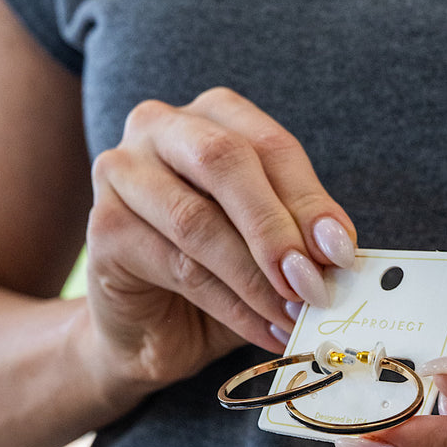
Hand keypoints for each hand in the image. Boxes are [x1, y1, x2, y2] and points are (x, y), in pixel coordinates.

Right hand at [85, 87, 355, 394]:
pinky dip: (232, 306)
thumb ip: (300, 238)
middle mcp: (160, 128)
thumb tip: (339, 252)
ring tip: (293, 316)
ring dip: (256, 279)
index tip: (342, 254)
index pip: (270, 146)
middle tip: (312, 284)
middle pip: (225, 163)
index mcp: (212, 116)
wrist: (152, 326)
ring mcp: (121, 173)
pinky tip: (264, 331)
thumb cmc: (218, 273)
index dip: (310, 202)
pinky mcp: (104, 230)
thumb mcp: (269, 247)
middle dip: (276, 229)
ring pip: (198, 222)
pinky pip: (178, 268)